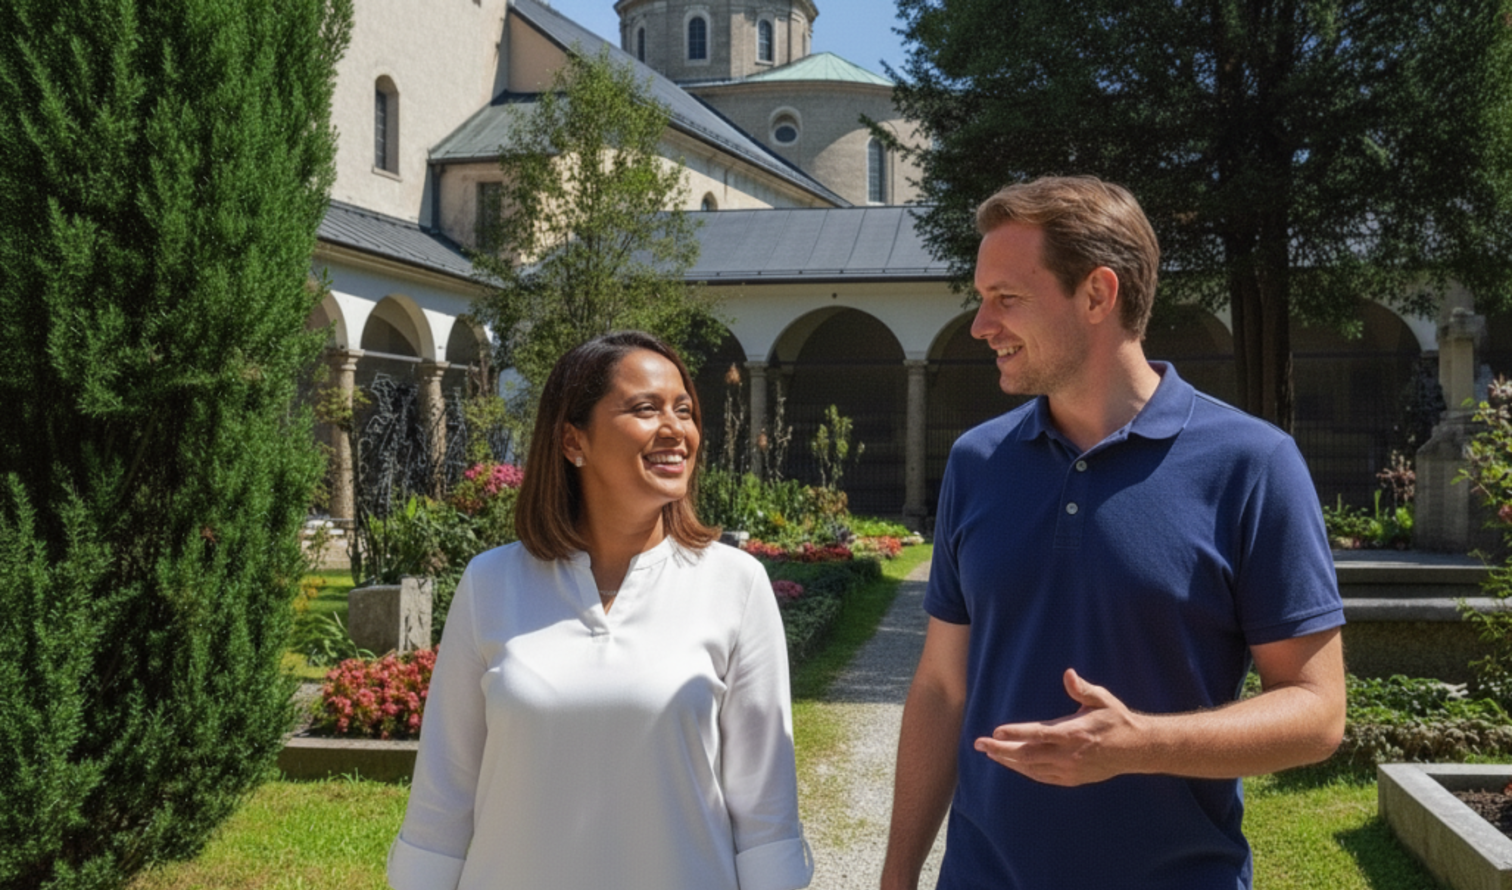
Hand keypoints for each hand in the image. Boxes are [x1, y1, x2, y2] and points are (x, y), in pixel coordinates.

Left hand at [972, 668, 1145, 785]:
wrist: (1136, 750)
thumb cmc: (1116, 719)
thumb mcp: (1102, 700)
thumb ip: (1083, 689)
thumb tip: (1068, 674)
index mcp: (1074, 733)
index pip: (1038, 734)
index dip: (1016, 733)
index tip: (996, 731)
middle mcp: (1069, 754)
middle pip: (1027, 755)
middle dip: (1001, 750)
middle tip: (979, 744)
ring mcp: (1070, 770)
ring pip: (1032, 769)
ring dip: (1009, 762)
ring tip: (990, 753)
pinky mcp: (1072, 779)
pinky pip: (1042, 777)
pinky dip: (1025, 771)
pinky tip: (1013, 764)